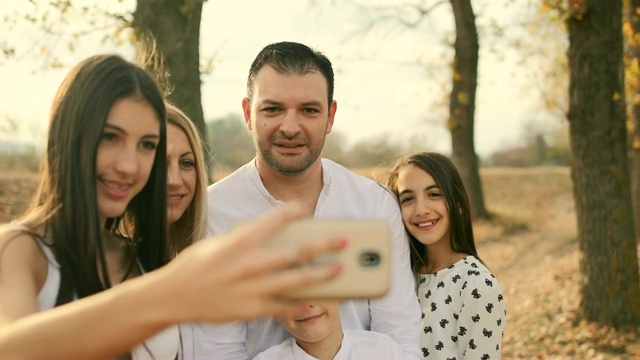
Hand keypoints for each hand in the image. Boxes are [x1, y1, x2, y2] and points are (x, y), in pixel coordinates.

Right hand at [157, 206, 346, 322]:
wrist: (172, 297)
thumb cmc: (195, 266)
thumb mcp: (217, 243)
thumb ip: (244, 238)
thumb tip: (268, 233)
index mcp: (240, 241)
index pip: (274, 220)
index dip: (293, 212)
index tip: (305, 208)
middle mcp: (250, 264)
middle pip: (296, 252)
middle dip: (324, 245)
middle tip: (343, 240)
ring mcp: (253, 288)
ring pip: (297, 281)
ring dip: (323, 275)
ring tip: (339, 269)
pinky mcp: (252, 309)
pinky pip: (284, 306)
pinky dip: (302, 302)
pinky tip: (316, 298)